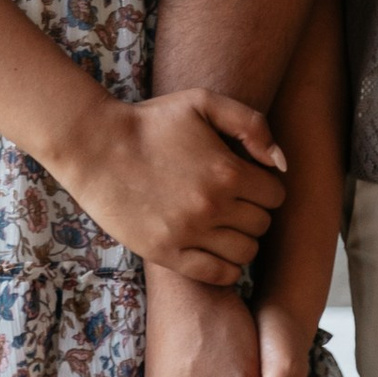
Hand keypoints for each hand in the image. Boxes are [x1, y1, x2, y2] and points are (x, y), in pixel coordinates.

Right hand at [50, 88, 286, 283]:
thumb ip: (251, 124)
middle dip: (254, 211)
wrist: (97, 147)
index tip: (249, 180)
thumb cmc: (152, 121)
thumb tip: (279, 162)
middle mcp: (212, 207)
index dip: (266, 185)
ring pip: (246, 253)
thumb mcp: (203, 101)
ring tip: (224, 223)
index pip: (275, 194)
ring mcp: (189, 234)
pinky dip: (226, 266)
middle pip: (263, 225)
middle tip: (234, 200)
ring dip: (242, 239)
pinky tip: (215, 247)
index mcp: (226, 171)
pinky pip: (219, 275)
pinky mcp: (167, 254)